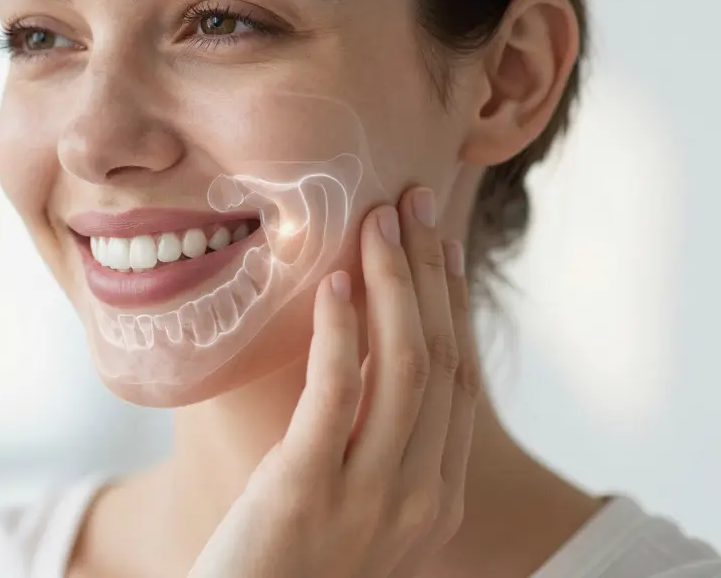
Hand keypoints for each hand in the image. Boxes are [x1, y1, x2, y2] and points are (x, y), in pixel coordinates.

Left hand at [187, 187, 481, 577]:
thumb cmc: (285, 571)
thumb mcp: (350, 513)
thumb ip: (369, 454)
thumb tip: (356, 368)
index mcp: (435, 501)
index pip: (458, 384)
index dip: (450, 305)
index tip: (439, 244)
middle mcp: (418, 498)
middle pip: (442, 362)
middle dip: (431, 274)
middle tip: (414, 203)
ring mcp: (370, 497)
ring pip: (406, 368)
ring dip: (395, 284)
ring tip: (378, 221)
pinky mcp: (306, 490)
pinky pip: (337, 393)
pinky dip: (343, 329)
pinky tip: (335, 280)